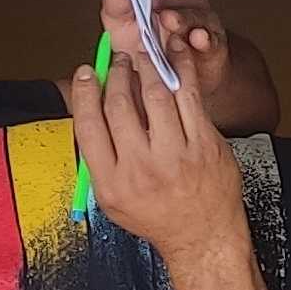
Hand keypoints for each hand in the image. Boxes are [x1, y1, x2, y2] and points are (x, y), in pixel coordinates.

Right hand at [70, 39, 242, 260]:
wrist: (203, 235)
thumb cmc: (157, 215)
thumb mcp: (113, 199)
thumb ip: (99, 157)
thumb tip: (91, 106)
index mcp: (112, 182)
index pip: (89, 125)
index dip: (84, 92)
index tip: (87, 72)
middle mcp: (143, 168)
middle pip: (121, 104)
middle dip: (117, 74)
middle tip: (120, 60)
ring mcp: (177, 155)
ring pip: (156, 94)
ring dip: (148, 65)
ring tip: (145, 54)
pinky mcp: (206, 144)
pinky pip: (191, 96)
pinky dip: (182, 69)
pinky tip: (176, 54)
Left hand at [101, 0, 231, 105]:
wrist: (176, 82)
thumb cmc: (149, 51)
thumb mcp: (123, 29)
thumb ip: (116, 7)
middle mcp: (184, 0)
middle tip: (152, 0)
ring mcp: (202, 20)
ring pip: (195, 14)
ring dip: (182, 17)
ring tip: (170, 20)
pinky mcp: (215, 43)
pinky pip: (212, 39)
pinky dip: (205, 39)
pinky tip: (197, 38)